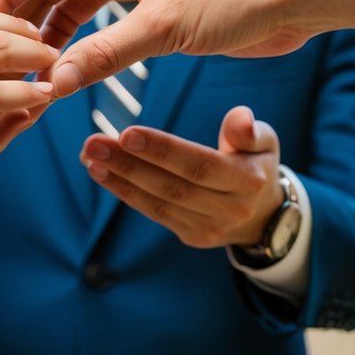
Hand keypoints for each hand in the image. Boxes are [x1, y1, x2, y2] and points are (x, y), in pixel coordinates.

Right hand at [0, 0, 315, 96]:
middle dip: (25, 18)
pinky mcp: (164, 3)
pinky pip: (110, 20)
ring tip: (33, 69)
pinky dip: (89, 42)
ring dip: (56, 33)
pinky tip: (76, 67)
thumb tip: (54, 82)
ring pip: (80, 3)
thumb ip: (104, 55)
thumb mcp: (163, 26)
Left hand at [79, 106, 283, 248]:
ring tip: (89, 158)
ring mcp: (210, 227)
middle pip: (173, 187)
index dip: (162, 151)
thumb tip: (240, 118)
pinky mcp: (192, 236)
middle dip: (129, 166)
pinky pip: (155, 213)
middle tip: (94, 144)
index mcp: (248, 180)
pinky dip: (126, 192)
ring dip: (120, 181)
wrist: (262, 213)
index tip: (127, 133)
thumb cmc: (254, 163)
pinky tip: (101, 173)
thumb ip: (249, 130)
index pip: (200, 165)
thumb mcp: (264, 141)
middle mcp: (230, 208)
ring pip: (159, 204)